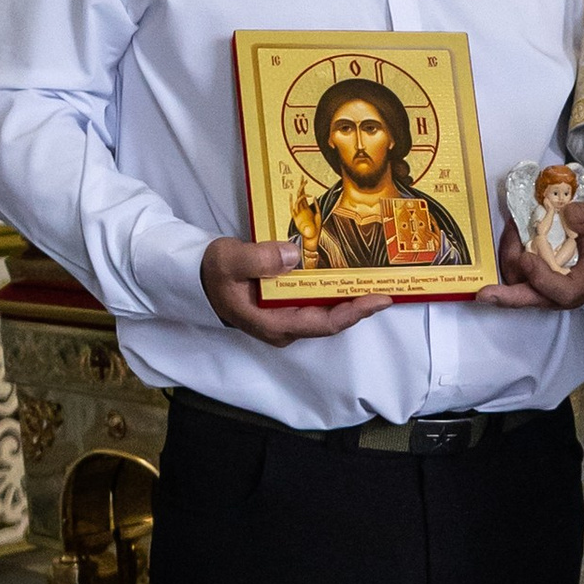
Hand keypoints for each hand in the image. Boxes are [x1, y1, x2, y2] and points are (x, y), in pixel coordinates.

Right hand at [201, 239, 393, 345]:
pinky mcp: (284, 308)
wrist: (195, 276)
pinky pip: (317, 303)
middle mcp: (284, 326)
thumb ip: (260, 259)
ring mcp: (285, 319)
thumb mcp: (230, 260)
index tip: (380, 299)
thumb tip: (293, 256)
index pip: (323, 323)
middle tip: (388, 287)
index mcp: (273, 323)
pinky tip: (349, 277)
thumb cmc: (212, 270)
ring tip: (376, 282)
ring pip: (326, 313)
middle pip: (331, 320)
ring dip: (350, 299)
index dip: (354, 313)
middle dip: (360, 306)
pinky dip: (335, 292)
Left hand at [478, 197, 583, 308]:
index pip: (563, 293)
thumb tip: (569, 214)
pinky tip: (511, 236)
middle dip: (508, 296)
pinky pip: (516, 274)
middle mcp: (563, 292)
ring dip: (509, 259)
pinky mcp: (535, 279)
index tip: (528, 258)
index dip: (542, 280)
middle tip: (485, 293)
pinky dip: (510, 256)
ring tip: (512, 230)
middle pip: (533, 299)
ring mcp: (546, 287)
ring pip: (519, 285)